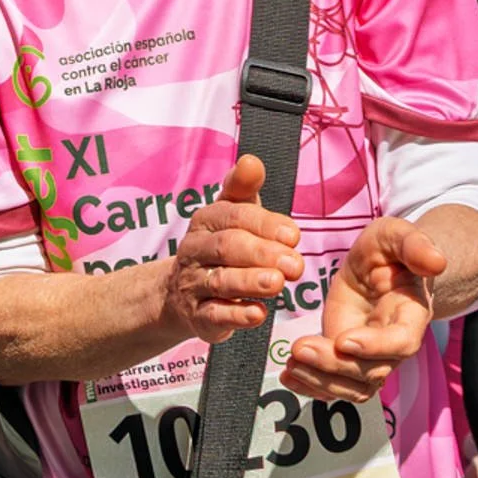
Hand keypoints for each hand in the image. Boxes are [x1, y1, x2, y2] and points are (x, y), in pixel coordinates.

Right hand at [161, 155, 304, 342]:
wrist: (181, 294)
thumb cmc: (221, 248)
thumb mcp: (232, 215)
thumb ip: (243, 189)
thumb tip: (251, 160)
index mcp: (205, 221)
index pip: (234, 217)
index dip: (264, 225)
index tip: (294, 235)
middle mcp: (194, 251)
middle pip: (226, 248)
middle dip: (261, 254)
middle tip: (296, 265)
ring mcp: (193, 285)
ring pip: (219, 281)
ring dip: (249, 282)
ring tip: (278, 284)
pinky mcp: (197, 317)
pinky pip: (214, 315)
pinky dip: (236, 315)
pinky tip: (258, 314)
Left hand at [281, 216, 445, 402]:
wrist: (381, 266)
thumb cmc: (390, 250)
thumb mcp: (397, 235)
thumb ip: (415, 244)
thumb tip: (437, 261)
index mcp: (412, 314)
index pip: (401, 341)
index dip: (375, 346)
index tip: (344, 340)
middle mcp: (395, 342)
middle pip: (372, 371)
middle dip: (334, 365)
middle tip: (299, 349)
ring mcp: (372, 355)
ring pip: (354, 386)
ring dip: (320, 381)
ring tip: (290, 365)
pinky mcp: (348, 358)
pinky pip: (336, 385)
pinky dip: (312, 386)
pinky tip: (289, 376)